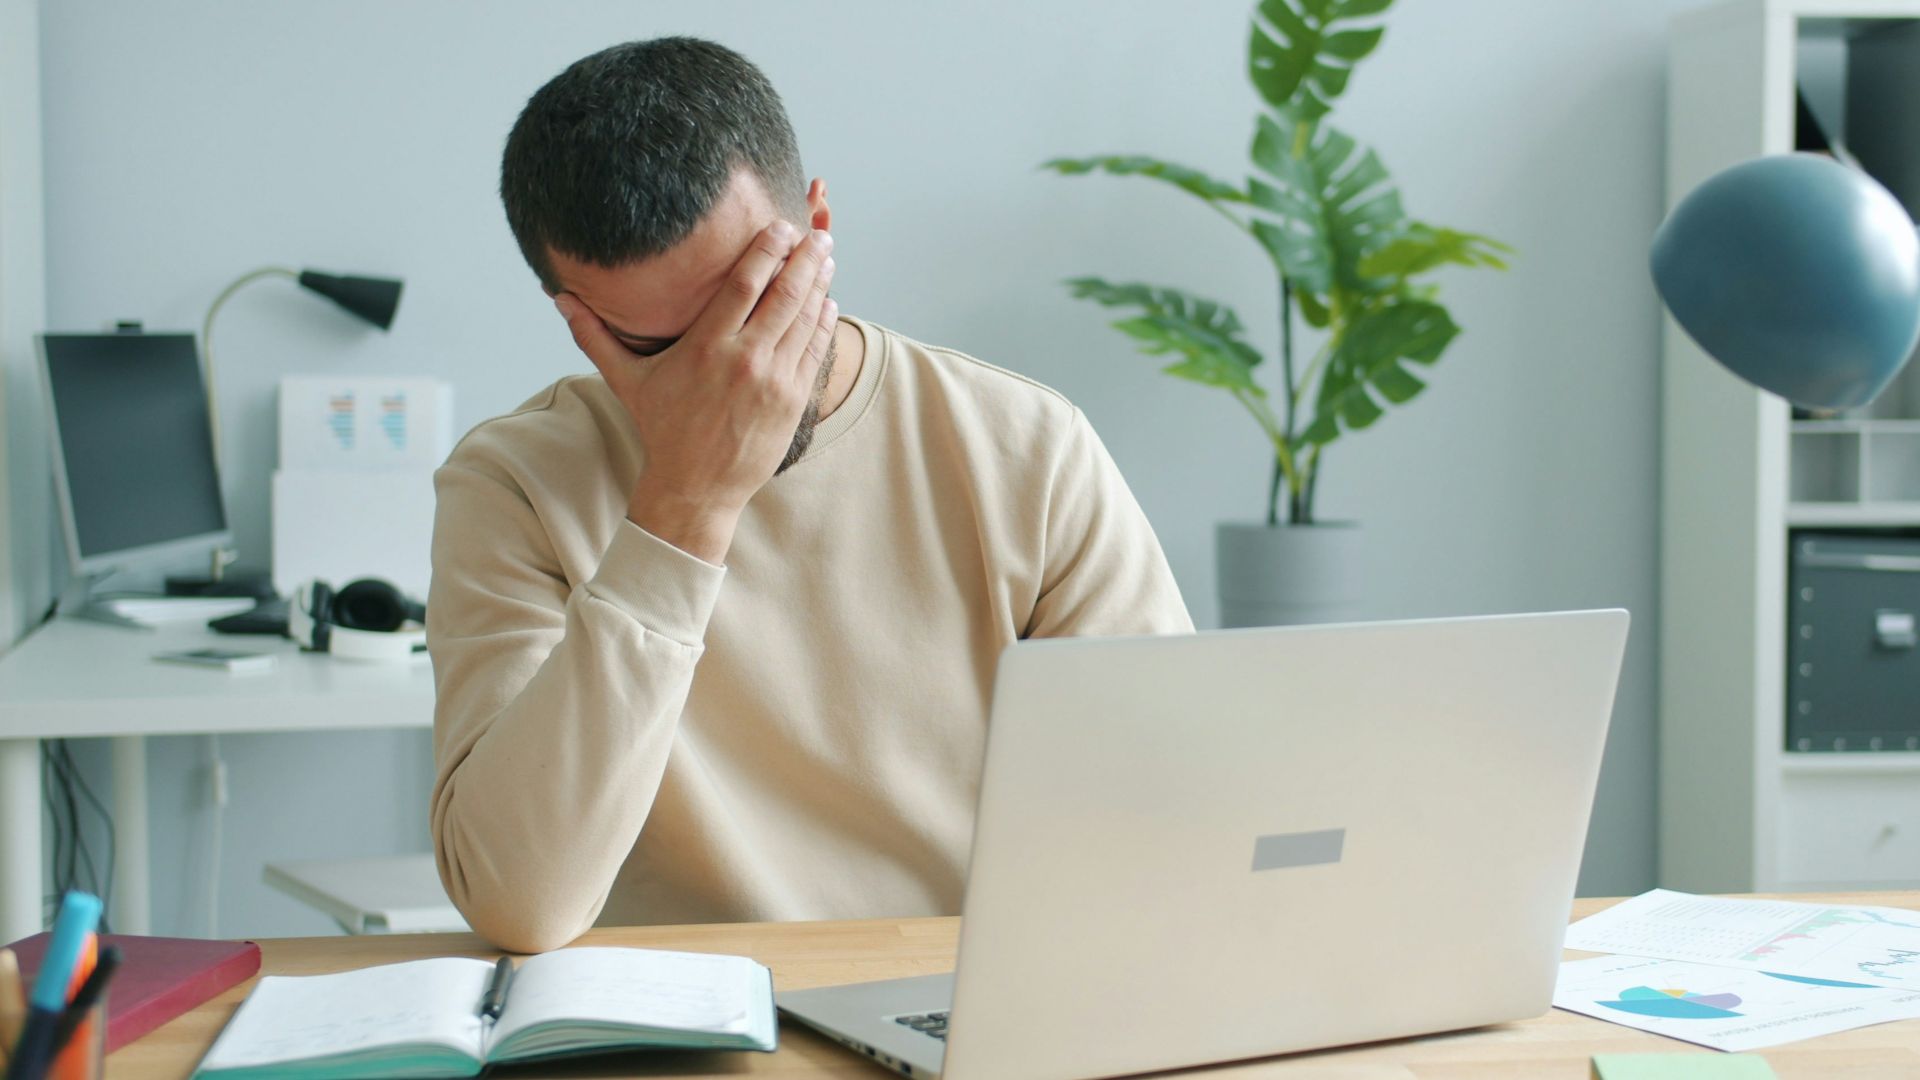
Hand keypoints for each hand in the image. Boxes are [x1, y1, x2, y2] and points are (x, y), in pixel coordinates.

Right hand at [555, 223, 837, 562]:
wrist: (696, 488)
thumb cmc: (663, 430)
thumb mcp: (627, 381)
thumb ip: (595, 336)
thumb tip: (559, 298)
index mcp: (705, 347)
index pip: (744, 285)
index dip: (766, 251)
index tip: (779, 227)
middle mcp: (743, 359)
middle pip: (783, 295)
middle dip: (804, 259)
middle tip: (816, 232)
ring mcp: (773, 381)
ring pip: (804, 320)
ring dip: (819, 284)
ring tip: (826, 257)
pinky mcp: (792, 401)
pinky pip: (814, 352)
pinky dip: (823, 324)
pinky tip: (828, 301)